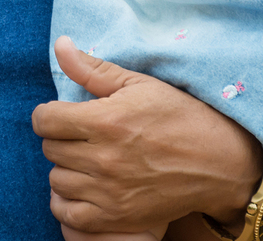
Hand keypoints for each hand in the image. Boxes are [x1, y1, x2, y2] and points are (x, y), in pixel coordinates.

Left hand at [31, 37, 262, 234]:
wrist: (218, 161)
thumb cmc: (178, 116)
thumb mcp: (138, 84)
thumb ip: (92, 69)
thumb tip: (59, 45)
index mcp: (106, 121)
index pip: (45, 120)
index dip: (48, 114)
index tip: (61, 114)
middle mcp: (104, 158)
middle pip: (50, 149)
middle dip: (59, 138)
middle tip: (79, 135)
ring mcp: (110, 191)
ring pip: (56, 179)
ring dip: (66, 167)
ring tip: (85, 159)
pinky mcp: (117, 216)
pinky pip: (68, 213)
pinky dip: (67, 201)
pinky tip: (82, 186)